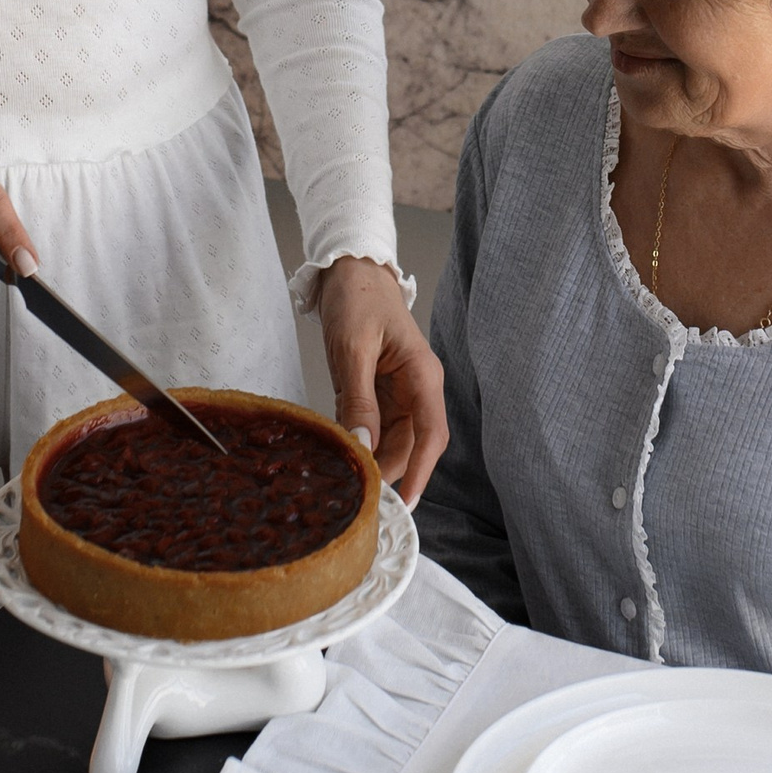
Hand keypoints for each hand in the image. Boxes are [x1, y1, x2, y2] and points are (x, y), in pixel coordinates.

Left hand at [317, 258, 447, 502]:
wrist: (351, 270)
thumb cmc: (358, 298)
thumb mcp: (353, 348)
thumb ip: (358, 398)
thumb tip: (363, 445)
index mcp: (423, 376)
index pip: (432, 434)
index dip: (421, 471)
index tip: (406, 502)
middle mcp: (417, 389)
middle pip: (411, 444)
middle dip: (390, 471)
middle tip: (359, 498)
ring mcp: (398, 393)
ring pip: (392, 441)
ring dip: (373, 460)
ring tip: (347, 482)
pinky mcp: (378, 393)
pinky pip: (373, 427)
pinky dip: (359, 443)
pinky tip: (340, 457)